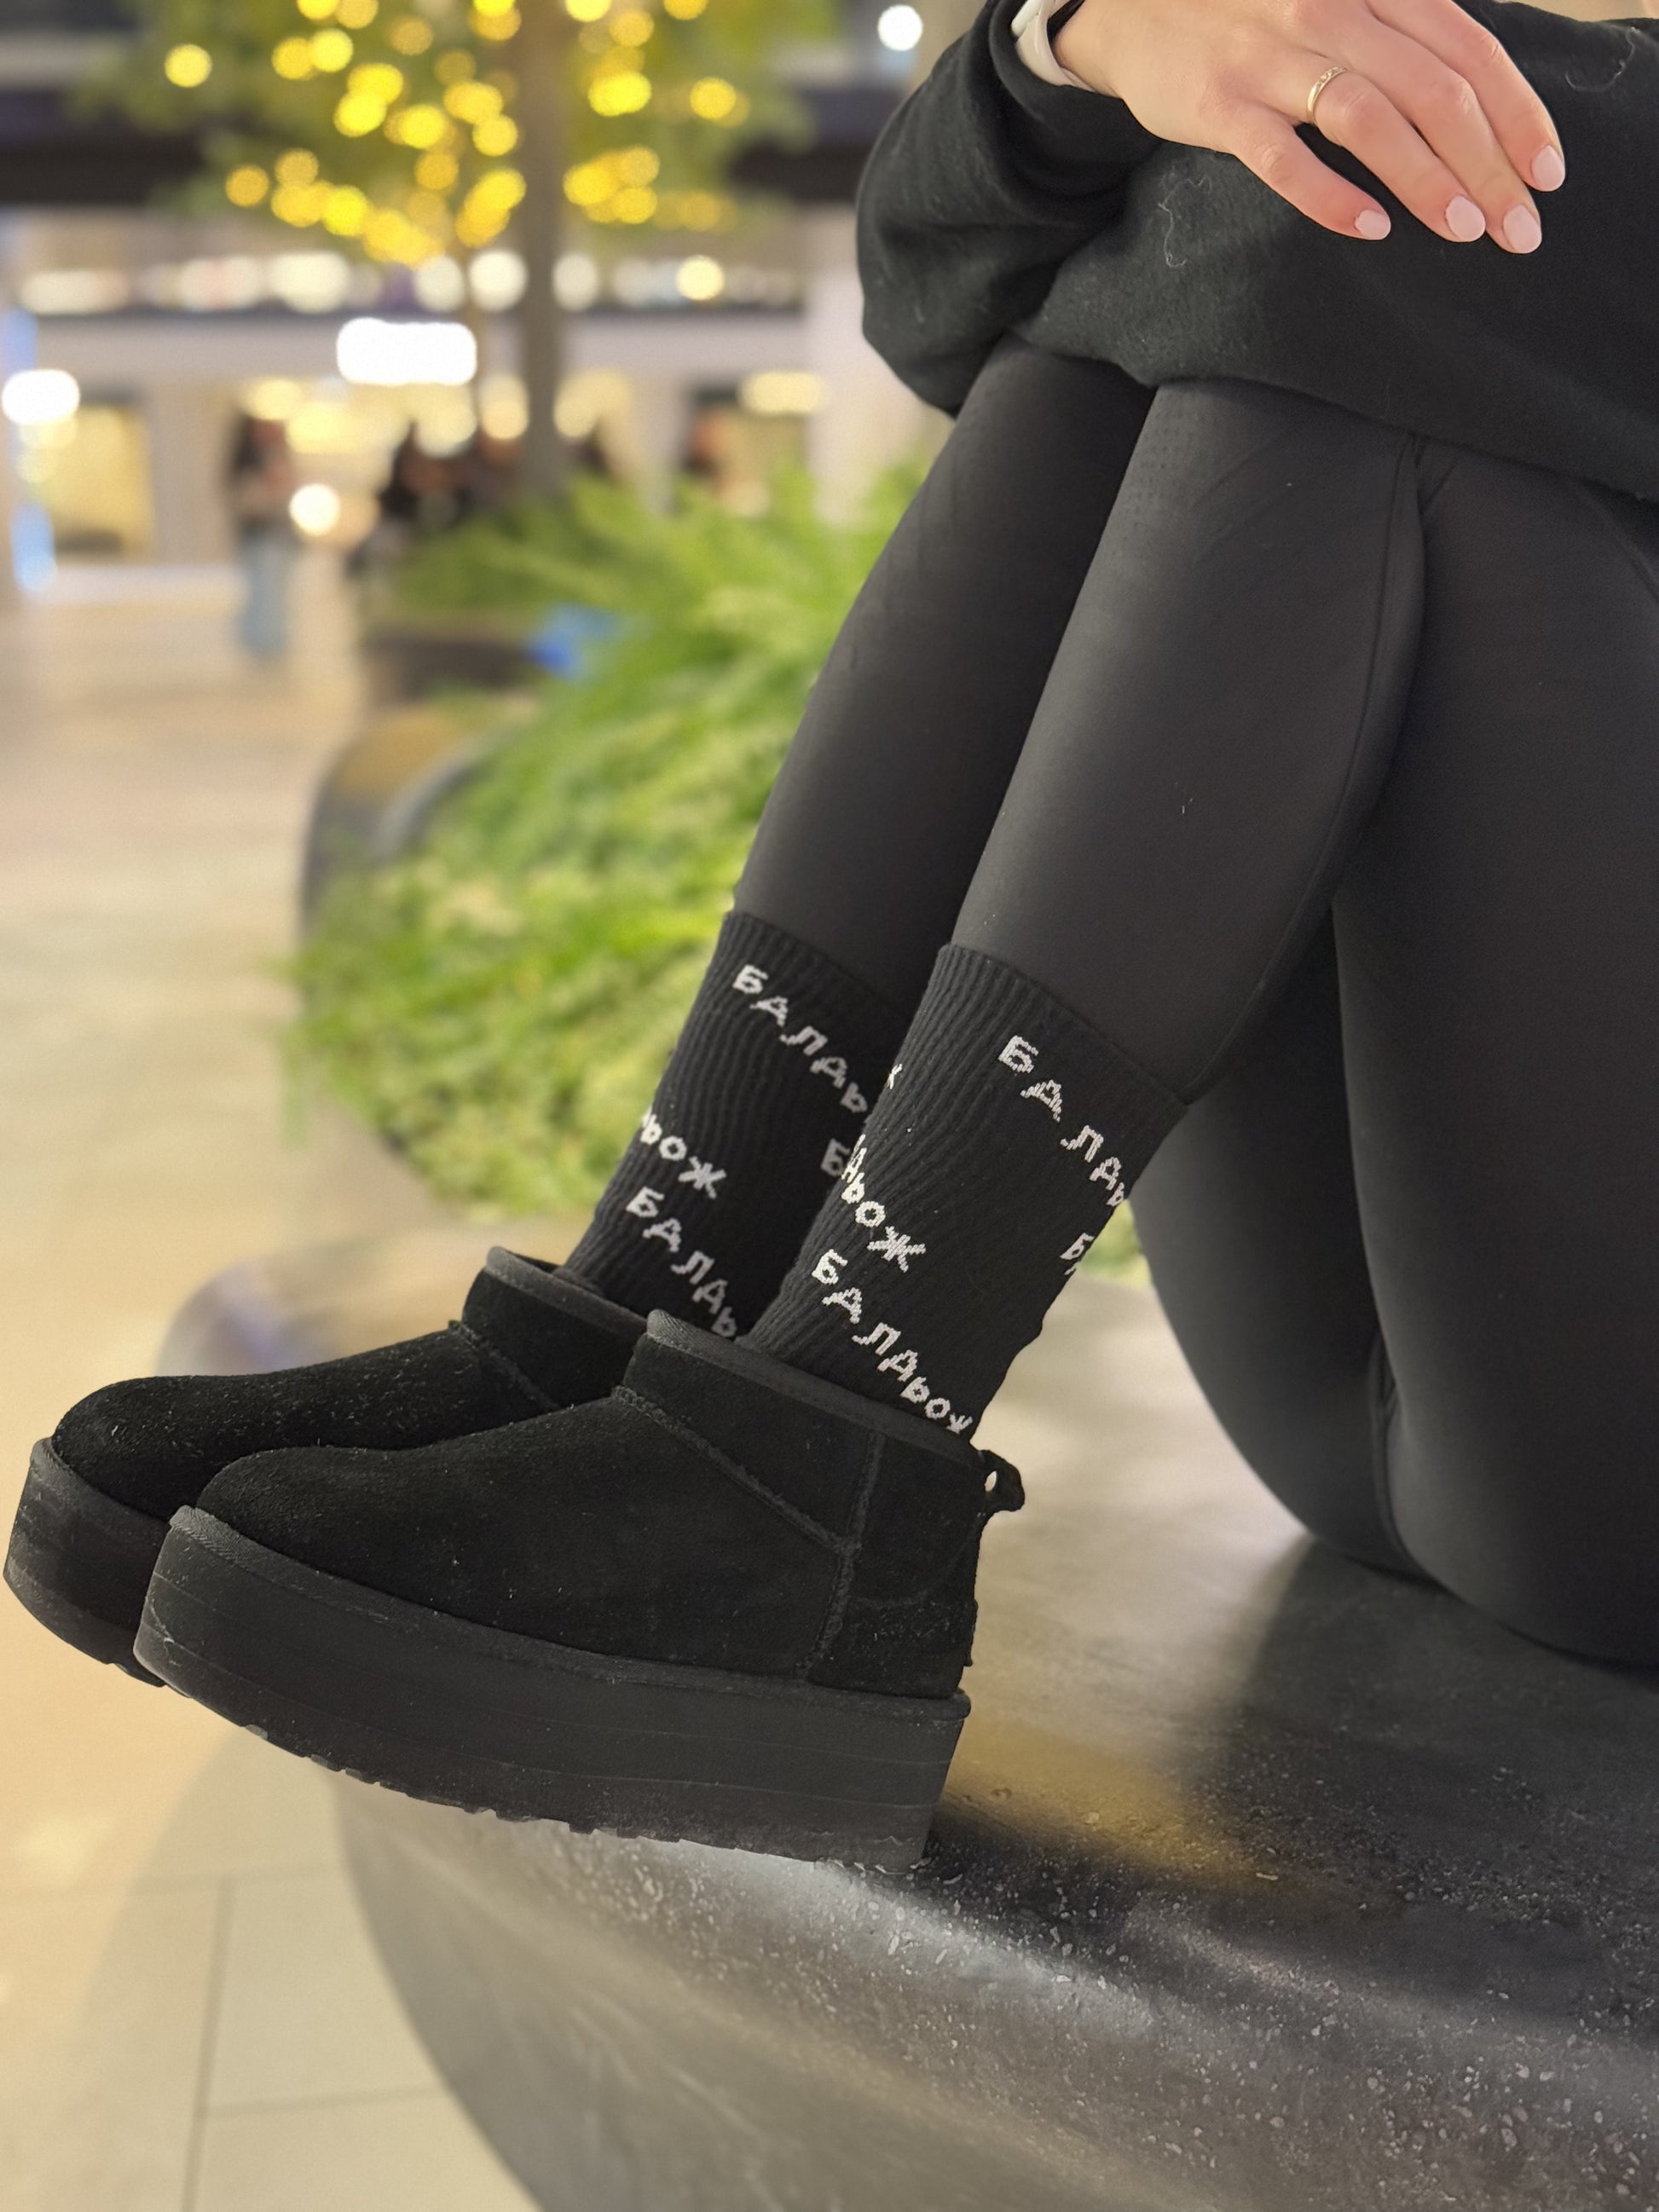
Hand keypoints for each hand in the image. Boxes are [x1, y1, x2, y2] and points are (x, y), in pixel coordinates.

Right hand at [1052, 0, 1565, 249]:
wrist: (1136, 6)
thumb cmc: (1252, 14)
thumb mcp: (1338, 1)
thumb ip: (1399, 36)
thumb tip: (1475, 104)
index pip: (1468, 49)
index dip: (1517, 113)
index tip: (1546, 174)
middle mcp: (1332, 11)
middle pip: (1433, 90)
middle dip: (1489, 164)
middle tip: (1518, 228)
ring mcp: (1273, 58)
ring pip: (1370, 119)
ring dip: (1427, 179)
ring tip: (1464, 230)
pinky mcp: (1221, 105)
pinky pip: (1284, 157)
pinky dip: (1331, 195)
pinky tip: (1370, 228)